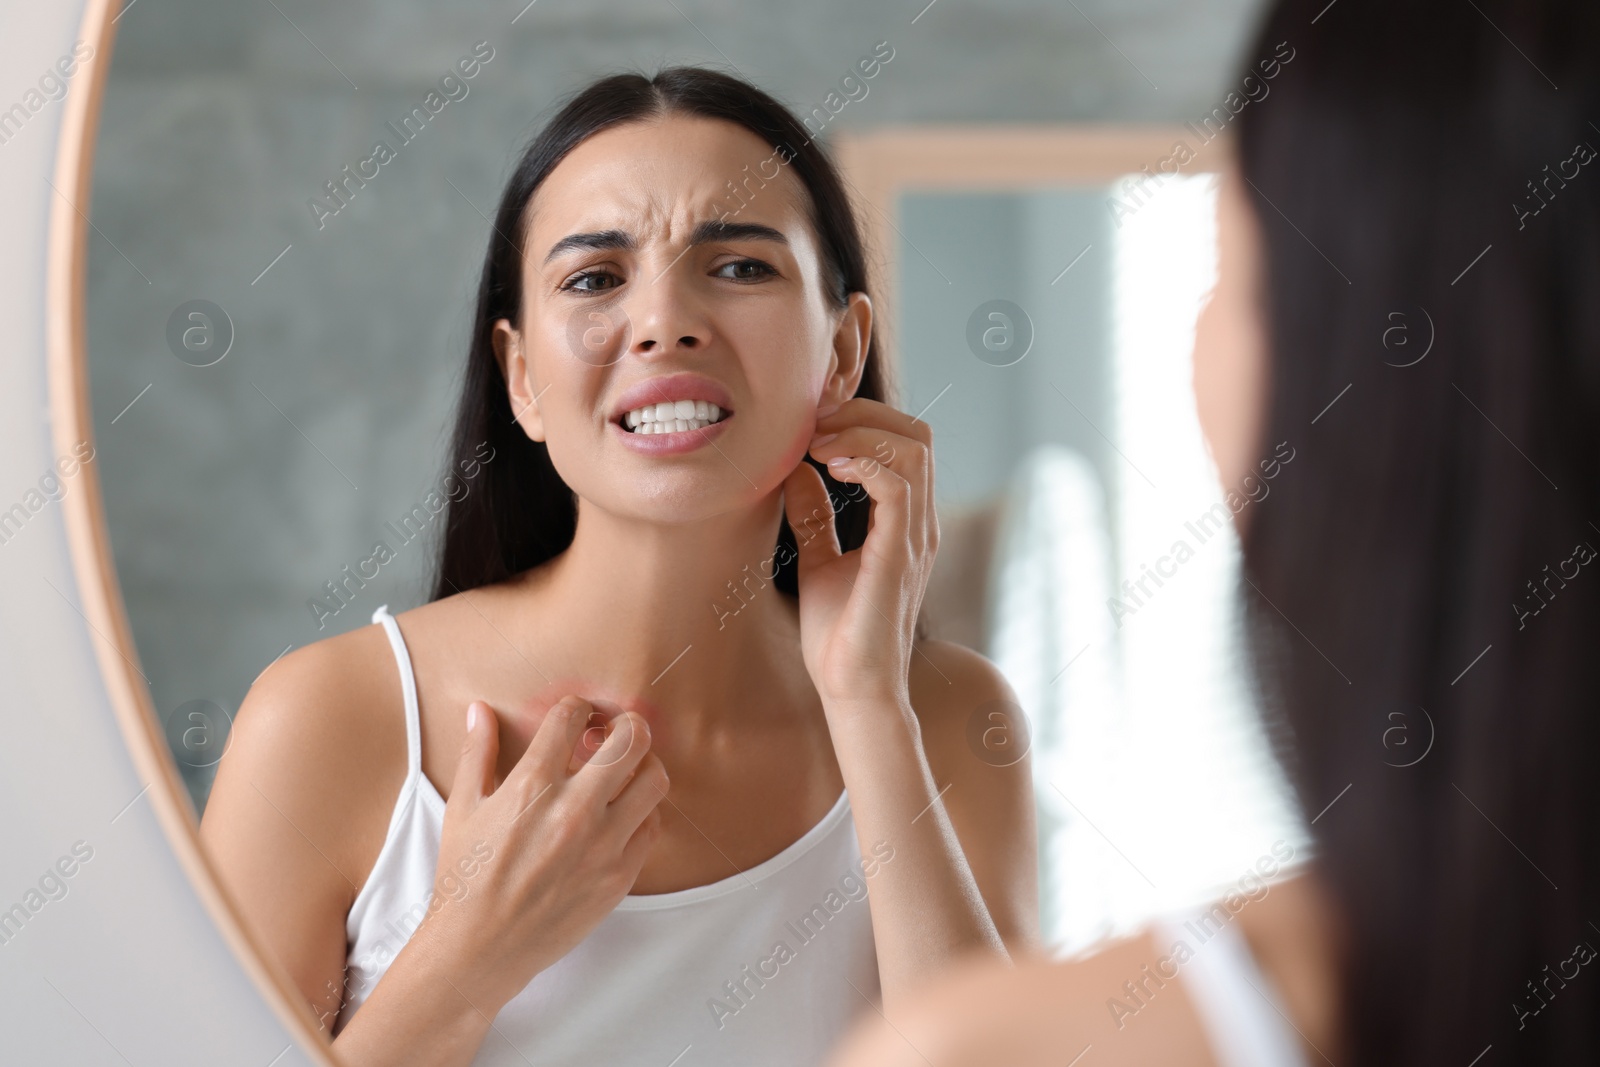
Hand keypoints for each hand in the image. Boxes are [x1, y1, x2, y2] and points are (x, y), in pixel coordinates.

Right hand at [413, 696, 667, 1014]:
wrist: (480, 948)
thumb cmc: (467, 878)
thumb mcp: (463, 808)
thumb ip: (476, 753)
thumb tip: (480, 710)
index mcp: (532, 787)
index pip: (572, 716)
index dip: (577, 707)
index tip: (577, 715)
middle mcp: (574, 811)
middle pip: (631, 739)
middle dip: (625, 724)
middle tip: (612, 733)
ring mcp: (603, 845)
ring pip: (654, 779)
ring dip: (643, 765)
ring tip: (624, 771)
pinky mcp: (620, 875)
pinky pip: (653, 826)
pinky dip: (642, 812)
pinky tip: (621, 814)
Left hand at [783, 397, 938, 711]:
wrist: (851, 689)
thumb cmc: (839, 634)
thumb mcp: (819, 559)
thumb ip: (815, 515)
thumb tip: (796, 470)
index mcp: (905, 521)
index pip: (904, 441)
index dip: (861, 417)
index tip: (810, 420)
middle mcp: (919, 523)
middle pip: (916, 433)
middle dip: (862, 412)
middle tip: (812, 421)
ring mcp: (915, 537)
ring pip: (912, 450)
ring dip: (860, 431)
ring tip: (816, 442)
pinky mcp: (900, 555)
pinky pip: (898, 486)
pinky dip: (865, 461)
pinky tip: (829, 465)